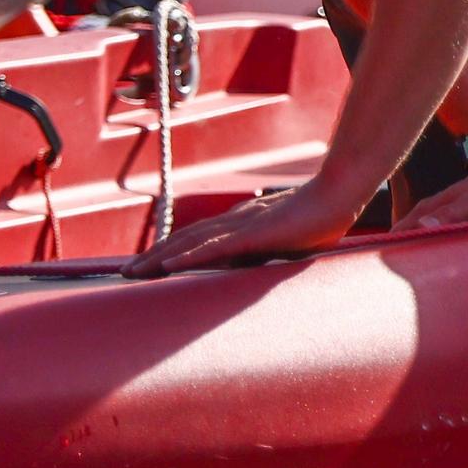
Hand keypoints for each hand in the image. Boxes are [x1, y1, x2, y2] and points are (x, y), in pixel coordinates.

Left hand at [136, 177, 364, 275]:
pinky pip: (215, 247)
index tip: (149, 265)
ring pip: (191, 242)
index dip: (171, 249)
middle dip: (152, 255)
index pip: (198, 236)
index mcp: (243, 221)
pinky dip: (189, 256)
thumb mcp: (290, 238)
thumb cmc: (325, 217)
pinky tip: (168, 267)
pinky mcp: (254, 233)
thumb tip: (261, 262)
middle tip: (125, 273)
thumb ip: (272, 247)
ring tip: (134, 273)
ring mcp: (243, 225)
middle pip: (184, 238)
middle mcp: (235, 220)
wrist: (342, 194)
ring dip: (159, 257)